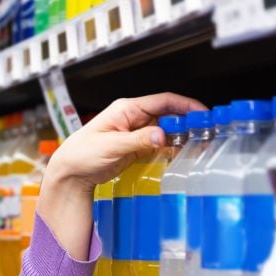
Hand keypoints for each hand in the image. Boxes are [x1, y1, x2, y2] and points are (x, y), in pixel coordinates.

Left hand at [47, 93, 207, 191]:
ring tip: (200, 144)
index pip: (163, 101)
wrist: (69, 173)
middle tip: (206, 132)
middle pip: (168, 115)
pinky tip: (183, 153)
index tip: (202, 113)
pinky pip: (160, 144)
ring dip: (182, 136)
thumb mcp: (110, 146)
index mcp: (126, 109)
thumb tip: (161, 135)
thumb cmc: (80, 154)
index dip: (185, 105)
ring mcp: (136, 133)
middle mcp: (133, 118)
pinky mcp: (137, 148)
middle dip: (188, 122)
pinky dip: (172, 147)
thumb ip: (137, 140)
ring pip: (167, 130)